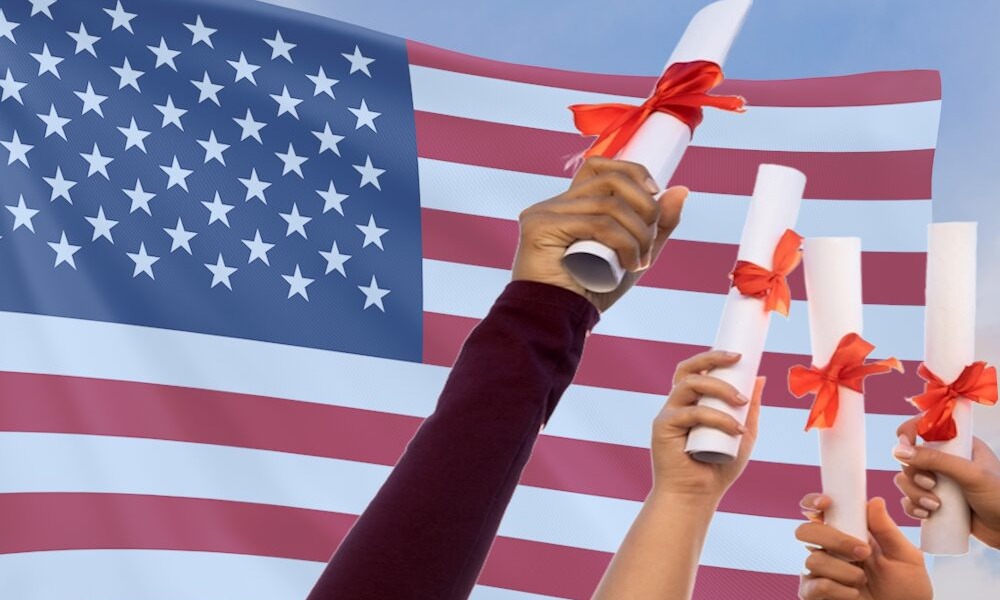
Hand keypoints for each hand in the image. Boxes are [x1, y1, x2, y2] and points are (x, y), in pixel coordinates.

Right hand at [512, 156, 687, 311]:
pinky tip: (626, 264)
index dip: (633, 173)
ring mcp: (543, 213)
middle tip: (649, 241)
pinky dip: (623, 242)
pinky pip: (596, 223)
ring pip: (608, 204)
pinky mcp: (539, 227)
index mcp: (571, 205)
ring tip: (638, 261)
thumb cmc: (592, 291)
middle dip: (645, 206)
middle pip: (610, 179)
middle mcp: (554, 203)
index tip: (655, 196)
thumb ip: (656, 226)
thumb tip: (681, 190)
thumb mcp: (634, 254)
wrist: (560, 321)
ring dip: (637, 233)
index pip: (601, 165)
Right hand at [650, 350, 763, 502]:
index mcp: (692, 403)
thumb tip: (760, 378)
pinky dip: (716, 418)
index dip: (713, 357)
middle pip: (687, 369)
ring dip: (719, 388)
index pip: (697, 370)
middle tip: (738, 360)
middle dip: (712, 358)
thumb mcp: (743, 435)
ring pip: (689, 384)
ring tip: (741, 402)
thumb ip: (751, 409)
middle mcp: (678, 404)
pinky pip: (690, 413)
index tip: (740, 356)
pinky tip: (734, 430)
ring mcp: (669, 414)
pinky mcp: (663, 427)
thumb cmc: (718, 469)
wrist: (696, 497)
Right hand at [797, 495, 931, 599]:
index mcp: (846, 533)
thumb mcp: (906, 557)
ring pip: (814, 560)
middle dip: (834, 539)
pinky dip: (838, 590)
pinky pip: (815, 586)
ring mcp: (819, 572)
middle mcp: (828, 550)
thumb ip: (887, 530)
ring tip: (863, 581)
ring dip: (844, 571)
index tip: (826, 503)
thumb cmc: (907, 589)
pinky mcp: (814, 594)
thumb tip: (875, 501)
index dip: (813, 502)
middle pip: (806, 531)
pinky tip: (853, 595)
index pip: (818, 510)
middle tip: (862, 552)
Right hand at [893, 416, 999, 548]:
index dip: (910, 433)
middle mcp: (946, 461)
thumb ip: (936, 460)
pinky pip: (910, 500)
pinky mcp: (934, 502)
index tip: (904, 445)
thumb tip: (898, 450)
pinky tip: (927, 515)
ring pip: (907, 480)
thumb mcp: (971, 474)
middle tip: (930, 484)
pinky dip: (913, 507)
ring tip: (935, 506)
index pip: (925, 428)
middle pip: (910, 458)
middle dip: (914, 474)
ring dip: (914, 493)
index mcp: (958, 445)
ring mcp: (939, 482)